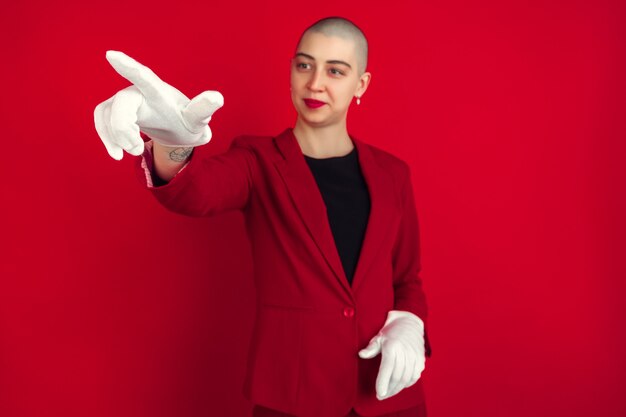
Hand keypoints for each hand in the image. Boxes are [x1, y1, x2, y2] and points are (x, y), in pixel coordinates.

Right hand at [94, 50, 223, 159]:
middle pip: (121, 103)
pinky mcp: (115, 110)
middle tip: (137, 150)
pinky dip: (106, 137)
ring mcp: (124, 99)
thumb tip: (218, 98)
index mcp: (159, 92)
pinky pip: (101, 119)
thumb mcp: (197, 120)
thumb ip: (203, 109)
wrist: (178, 130)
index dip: (128, 67)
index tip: (111, 55)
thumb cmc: (187, 122)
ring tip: (135, 152)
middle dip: (124, 128)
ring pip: (108, 113)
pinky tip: (117, 154)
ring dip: (116, 136)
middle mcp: (139, 91)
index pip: (143, 77)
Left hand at [358, 310, 425, 400]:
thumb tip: (361, 355)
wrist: (409, 322)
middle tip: (381, 396)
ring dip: (397, 389)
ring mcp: (415, 356)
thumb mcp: (378, 337)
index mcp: (392, 346)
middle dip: (389, 389)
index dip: (383, 383)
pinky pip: (414, 376)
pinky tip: (399, 385)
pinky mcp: (421, 360)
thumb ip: (371, 348)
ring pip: (406, 379)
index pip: (387, 368)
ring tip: (389, 392)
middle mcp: (405, 351)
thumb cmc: (390, 331)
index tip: (379, 393)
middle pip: (397, 377)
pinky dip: (407, 383)